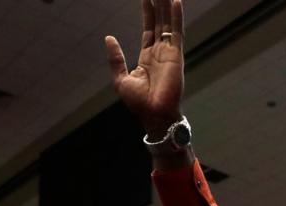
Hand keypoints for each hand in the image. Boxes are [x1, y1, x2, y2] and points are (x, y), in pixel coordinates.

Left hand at [105, 0, 183, 137]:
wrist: (154, 115)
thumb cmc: (139, 103)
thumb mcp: (121, 79)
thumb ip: (116, 58)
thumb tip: (109, 38)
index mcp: (148, 57)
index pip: (149, 29)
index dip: (147, 12)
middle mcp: (160, 52)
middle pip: (159, 22)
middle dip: (158, 4)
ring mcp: (169, 52)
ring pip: (168, 23)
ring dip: (166, 5)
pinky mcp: (176, 55)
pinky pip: (176, 32)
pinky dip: (176, 17)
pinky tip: (175, 1)